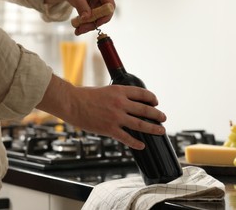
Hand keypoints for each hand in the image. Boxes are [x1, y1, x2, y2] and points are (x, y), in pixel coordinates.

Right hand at [36, 75, 166, 149]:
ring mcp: (116, 117)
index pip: (142, 94)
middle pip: (145, 109)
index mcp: (120, 91)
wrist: (72, 103)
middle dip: (157, 114)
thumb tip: (127, 102)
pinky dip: (136, 142)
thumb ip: (117, 95)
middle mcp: (121, 103)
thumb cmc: (85, 95)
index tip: (155, 102)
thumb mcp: (106, 90)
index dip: (152, 98)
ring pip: (140, 124)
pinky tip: (142, 145)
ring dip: (153, 128)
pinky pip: (127, 138)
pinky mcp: (110, 129)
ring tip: (161, 130)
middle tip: (163, 118)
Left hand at [44, 0, 114, 34]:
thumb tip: (87, 18)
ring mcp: (101, 2)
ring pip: (99, 18)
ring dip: (89, 25)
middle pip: (104, 13)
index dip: (105, 15)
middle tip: (82, 29)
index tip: (96, 24)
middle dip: (94, 23)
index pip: (110, 4)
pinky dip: (86, 24)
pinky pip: (94, 18)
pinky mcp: (96, 8)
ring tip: (78, 30)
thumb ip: (81, 5)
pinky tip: (78, 29)